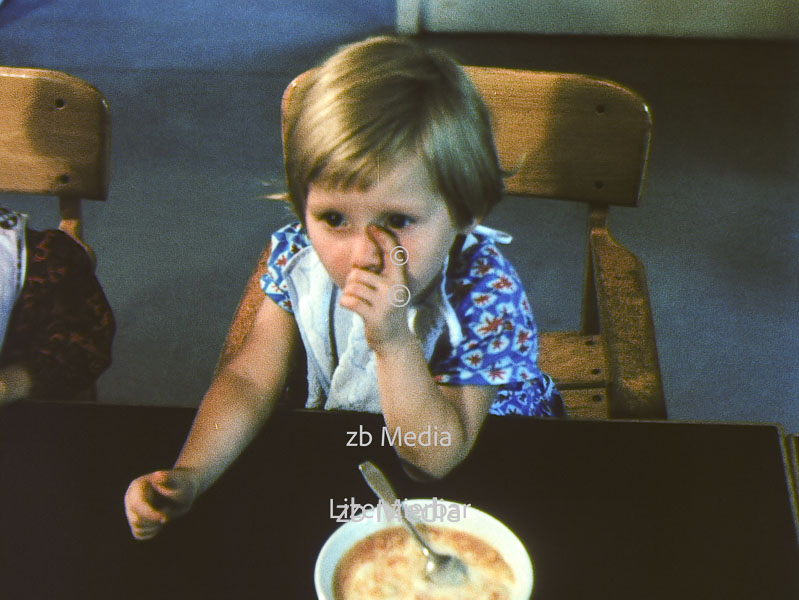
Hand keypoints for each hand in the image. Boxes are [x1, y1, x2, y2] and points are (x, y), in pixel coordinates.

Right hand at [124, 468, 198, 540]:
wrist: (182, 488)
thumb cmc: (181, 483)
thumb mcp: (178, 479)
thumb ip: (168, 479)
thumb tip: (157, 476)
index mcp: (137, 486)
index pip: (137, 505)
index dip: (150, 514)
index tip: (163, 518)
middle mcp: (130, 498)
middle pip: (136, 519)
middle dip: (153, 521)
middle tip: (167, 515)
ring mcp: (132, 510)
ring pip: (137, 528)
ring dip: (154, 527)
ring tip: (165, 516)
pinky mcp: (136, 520)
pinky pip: (139, 534)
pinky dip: (151, 532)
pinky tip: (160, 522)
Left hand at [339, 225, 412, 352]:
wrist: (394, 340)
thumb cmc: (385, 309)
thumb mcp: (387, 289)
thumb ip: (378, 274)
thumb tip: (359, 260)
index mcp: (399, 278)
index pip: (393, 251)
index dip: (383, 237)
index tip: (372, 226)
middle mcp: (395, 287)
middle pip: (359, 273)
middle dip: (352, 282)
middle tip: (362, 295)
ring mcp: (385, 302)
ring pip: (352, 286)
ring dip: (349, 294)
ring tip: (360, 303)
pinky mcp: (375, 315)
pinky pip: (348, 300)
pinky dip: (346, 304)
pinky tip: (355, 310)